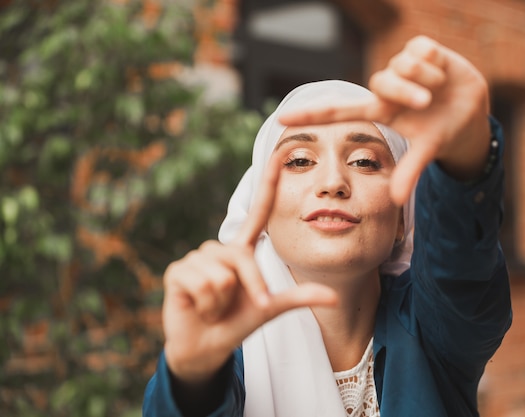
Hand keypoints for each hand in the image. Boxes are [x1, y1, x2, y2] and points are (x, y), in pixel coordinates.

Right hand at [162, 154, 337, 384]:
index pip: (258, 212)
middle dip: (247, 289)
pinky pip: (202, 284)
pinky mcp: (178, 272)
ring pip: (222, 276)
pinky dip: (207, 305)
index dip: (268, 184)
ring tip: (214, 306)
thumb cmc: (238, 322)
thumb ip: (299, 298)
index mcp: (243, 251)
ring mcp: (197, 258)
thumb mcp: (271, 309)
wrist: (206, 347)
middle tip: (232, 306)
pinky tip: (199, 308)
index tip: (279, 153)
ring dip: (223, 301)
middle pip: (243, 259)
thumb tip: (334, 298)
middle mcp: (220, 249)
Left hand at [279, 36, 491, 204]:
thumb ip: (409, 172)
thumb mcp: (426, 151)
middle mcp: (385, 88)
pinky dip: (436, 63)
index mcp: (380, 111)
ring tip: (437, 90)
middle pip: (381, 81)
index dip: (311, 115)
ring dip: (425, 80)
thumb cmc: (440, 131)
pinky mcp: (420, 49)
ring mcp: (401, 67)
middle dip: (407, 93)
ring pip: (403, 64)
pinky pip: (421, 50)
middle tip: (427, 103)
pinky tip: (441, 72)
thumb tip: (395, 201)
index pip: (338, 112)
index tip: (280, 118)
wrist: (471, 109)